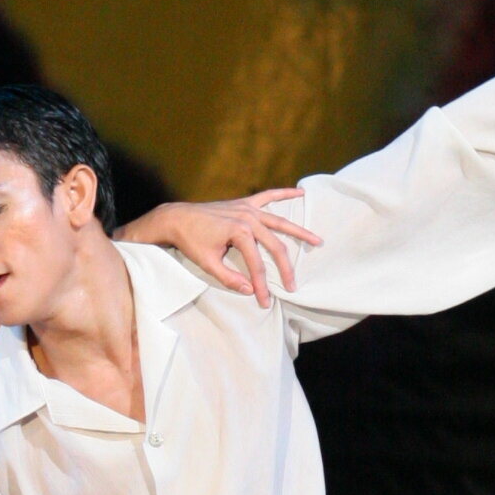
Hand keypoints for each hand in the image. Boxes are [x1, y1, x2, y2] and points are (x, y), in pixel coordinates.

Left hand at [121, 191, 322, 307]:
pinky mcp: (245, 203)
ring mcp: (248, 208)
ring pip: (279, 221)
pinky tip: (300, 193)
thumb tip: (248, 290)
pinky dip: (285, 194)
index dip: (261, 285)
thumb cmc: (190, 241)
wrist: (177, 218)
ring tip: (317, 240)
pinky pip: (269, 196)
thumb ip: (229, 278)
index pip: (256, 264)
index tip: (265, 301)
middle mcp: (248, 217)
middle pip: (274, 246)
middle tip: (293, 286)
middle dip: (285, 268)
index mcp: (239, 232)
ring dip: (299, 231)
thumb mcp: (207, 263)